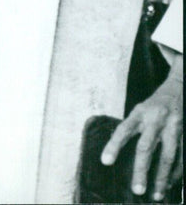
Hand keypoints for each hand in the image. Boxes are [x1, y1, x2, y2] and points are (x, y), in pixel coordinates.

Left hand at [101, 56, 182, 200]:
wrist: (179, 88)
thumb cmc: (154, 105)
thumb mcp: (140, 109)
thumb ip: (133, 127)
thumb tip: (119, 152)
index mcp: (140, 112)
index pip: (124, 129)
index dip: (114, 146)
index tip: (106, 161)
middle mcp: (156, 119)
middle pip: (146, 147)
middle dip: (141, 170)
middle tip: (137, 189)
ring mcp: (173, 128)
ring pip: (167, 157)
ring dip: (162, 178)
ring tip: (156, 194)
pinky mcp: (185, 135)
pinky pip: (181, 158)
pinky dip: (176, 174)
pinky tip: (170, 184)